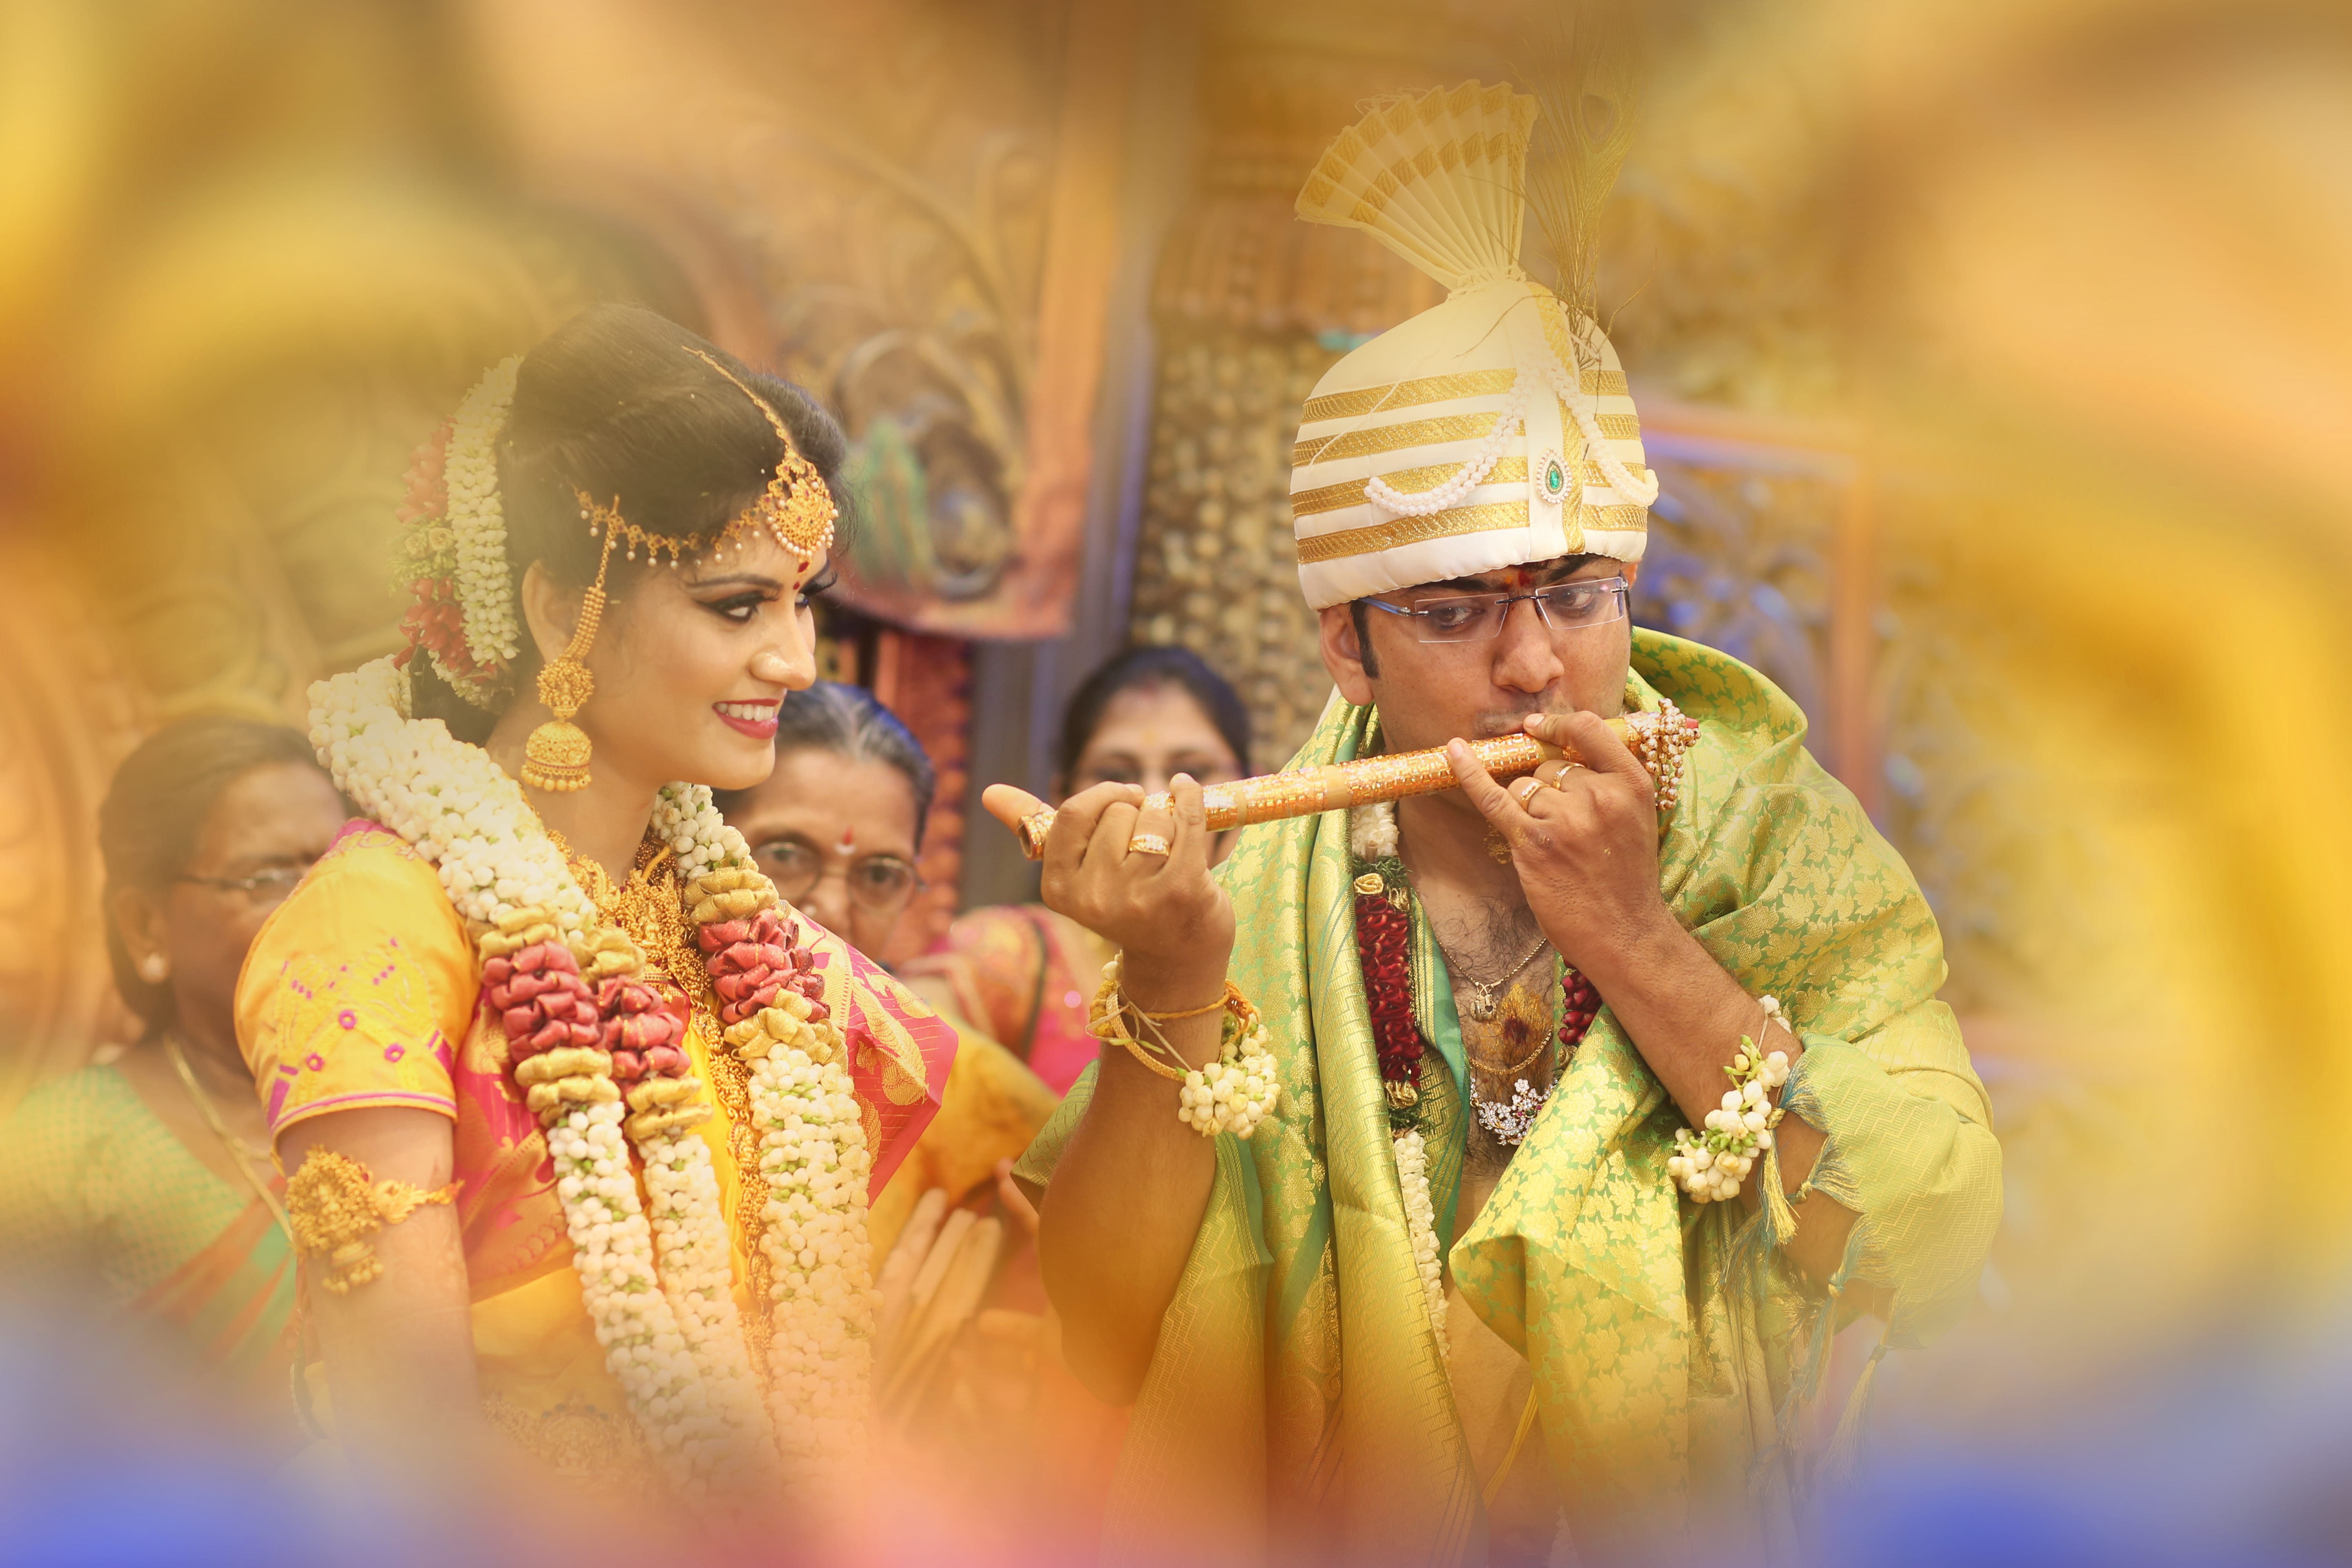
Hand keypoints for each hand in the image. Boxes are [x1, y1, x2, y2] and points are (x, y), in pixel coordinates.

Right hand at [980, 775, 1233, 1009]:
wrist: (1176, 964)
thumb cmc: (1127, 906)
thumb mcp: (1079, 874)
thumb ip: (1038, 829)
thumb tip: (988, 792)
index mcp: (1060, 890)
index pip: (1072, 813)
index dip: (1102, 796)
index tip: (1125, 797)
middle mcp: (1094, 897)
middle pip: (1117, 812)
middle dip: (1138, 812)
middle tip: (1148, 840)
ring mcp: (1138, 896)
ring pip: (1153, 817)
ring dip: (1167, 820)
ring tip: (1169, 850)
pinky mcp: (1181, 890)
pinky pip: (1187, 818)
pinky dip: (1190, 794)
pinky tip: (1186, 787)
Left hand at [1444, 711, 1674, 986]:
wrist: (1624, 934)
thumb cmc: (1626, 879)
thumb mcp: (1635, 818)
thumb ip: (1607, 782)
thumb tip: (1556, 746)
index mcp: (1632, 783)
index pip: (1589, 729)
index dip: (1558, 723)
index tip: (1538, 725)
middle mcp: (1599, 794)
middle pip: (1550, 766)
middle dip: (1547, 789)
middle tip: (1564, 829)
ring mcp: (1565, 818)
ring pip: (1525, 786)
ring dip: (1527, 808)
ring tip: (1553, 846)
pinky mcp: (1533, 842)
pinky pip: (1494, 797)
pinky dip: (1470, 774)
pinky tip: (1453, 753)